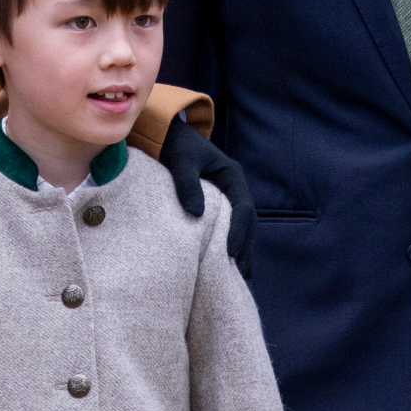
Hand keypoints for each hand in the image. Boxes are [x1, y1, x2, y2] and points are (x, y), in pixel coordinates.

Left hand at [159, 116, 255, 278]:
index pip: (242, 207)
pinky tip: (224, 264)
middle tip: (238, 272)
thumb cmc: (174, 145)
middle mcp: (233, 188)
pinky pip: (226, 226)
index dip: (238, 231)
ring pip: (240, 227)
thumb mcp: (181, 160)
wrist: (164, 135)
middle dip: (244, 246)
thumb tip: (196, 214)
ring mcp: (226, 197)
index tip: (230, 252)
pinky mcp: (215, 205)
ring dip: (240, 249)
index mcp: (232, 175)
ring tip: (236, 275)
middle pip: (246, 221)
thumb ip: (187, 184)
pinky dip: (228, 244)